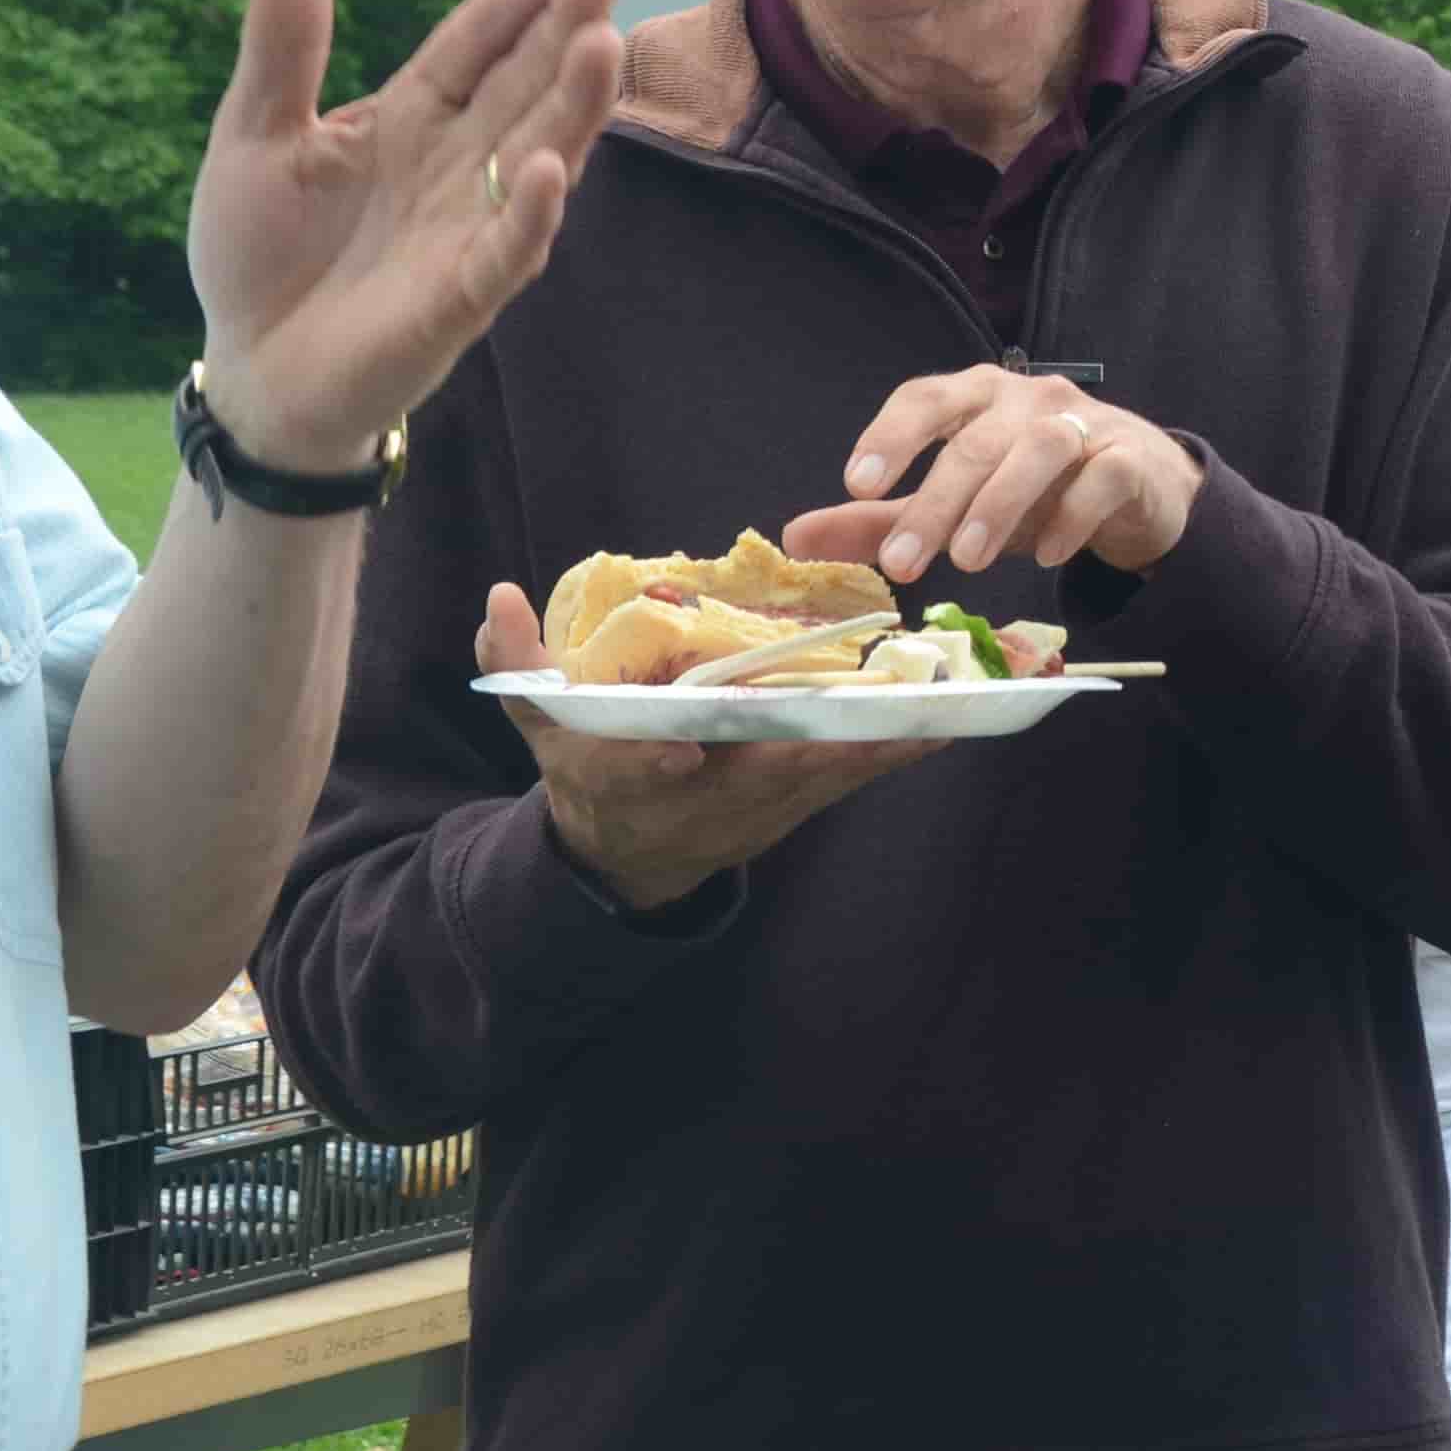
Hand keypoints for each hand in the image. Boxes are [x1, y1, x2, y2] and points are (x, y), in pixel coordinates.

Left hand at [186, 0, 625, 474]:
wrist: (248, 373)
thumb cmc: (260, 254)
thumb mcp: (254, 134)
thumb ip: (284, 46)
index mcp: (412, 118)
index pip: (478, 44)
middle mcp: (456, 166)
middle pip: (522, 88)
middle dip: (565, 32)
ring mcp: (466, 231)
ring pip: (535, 158)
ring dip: (572, 107)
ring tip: (602, 45)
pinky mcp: (456, 301)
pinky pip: (503, 254)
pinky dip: (527, 215)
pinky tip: (546, 169)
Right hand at [473, 582, 940, 913]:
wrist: (628, 854)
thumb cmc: (587, 769)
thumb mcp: (542, 721)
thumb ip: (520, 664)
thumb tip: (500, 596)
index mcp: (627, 775)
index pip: (631, 770)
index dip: (650, 763)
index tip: (675, 753)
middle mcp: (702, 798)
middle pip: (761, 776)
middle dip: (817, 748)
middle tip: (872, 710)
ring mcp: (758, 807)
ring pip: (824, 775)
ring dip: (883, 742)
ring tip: (943, 704)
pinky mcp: (798, 804)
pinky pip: (853, 774)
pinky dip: (899, 747)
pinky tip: (951, 718)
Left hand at [778, 368, 1201, 582]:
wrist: (1140, 485)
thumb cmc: (1035, 488)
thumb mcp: (955, 503)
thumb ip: (881, 518)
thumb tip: (795, 537)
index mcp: (976, 398)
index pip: (926, 399)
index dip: (890, 436)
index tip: (855, 485)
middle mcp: (1027, 399)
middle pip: (975, 440)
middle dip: (935, 503)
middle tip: (903, 565)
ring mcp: (1083, 424)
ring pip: (1039, 449)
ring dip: (998, 505)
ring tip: (967, 562)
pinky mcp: (1129, 458)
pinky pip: (1101, 478)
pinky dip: (1072, 516)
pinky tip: (1048, 557)